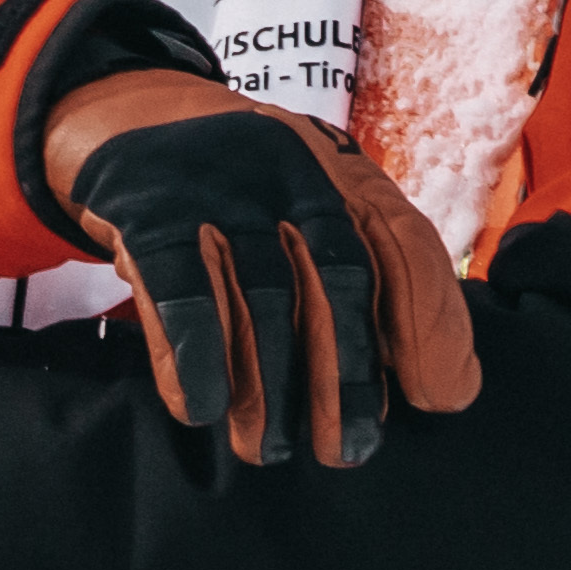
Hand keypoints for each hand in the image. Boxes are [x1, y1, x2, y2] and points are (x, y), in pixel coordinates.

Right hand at [33, 72, 478, 465]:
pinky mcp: (145, 207)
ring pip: (262, 295)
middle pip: (337, 279)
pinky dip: (193, 356)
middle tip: (348, 453)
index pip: (407, 247)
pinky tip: (201, 408)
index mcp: (345, 173)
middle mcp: (291, 170)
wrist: (128, 116)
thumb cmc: (245, 194)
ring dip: (269, 385)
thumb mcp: (316, 208)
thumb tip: (442, 388)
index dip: (430, 327)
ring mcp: (217, 185)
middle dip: (347, 376)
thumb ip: (377, 280)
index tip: (434, 399)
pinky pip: (179, 289)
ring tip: (266, 449)